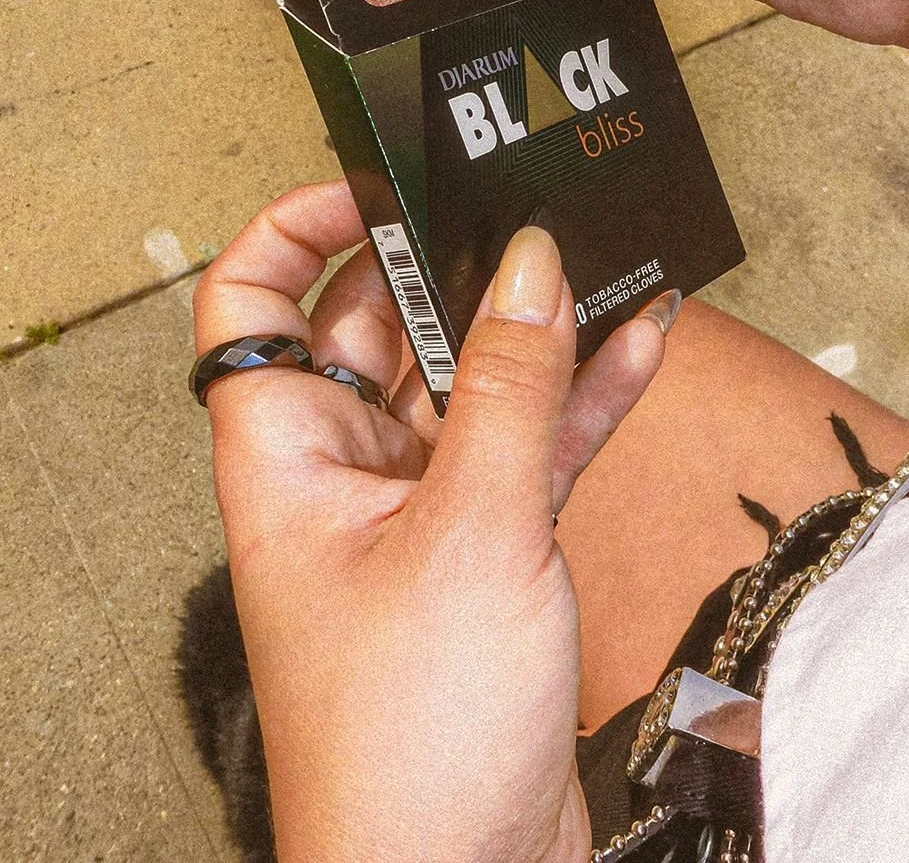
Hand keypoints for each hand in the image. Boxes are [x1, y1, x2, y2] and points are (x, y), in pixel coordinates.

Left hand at [192, 180, 670, 861]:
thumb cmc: (411, 740)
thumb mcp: (471, 530)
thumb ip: (507, 388)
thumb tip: (528, 267)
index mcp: (290, 458)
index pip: (255, 303)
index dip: (299, 228)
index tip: (375, 183)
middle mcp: (346, 473)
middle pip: (379, 329)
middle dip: (447, 268)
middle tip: (516, 212)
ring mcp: (421, 510)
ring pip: (471, 385)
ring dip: (533, 331)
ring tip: (599, 261)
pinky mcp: (488, 549)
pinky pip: (532, 446)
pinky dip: (582, 399)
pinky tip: (639, 345)